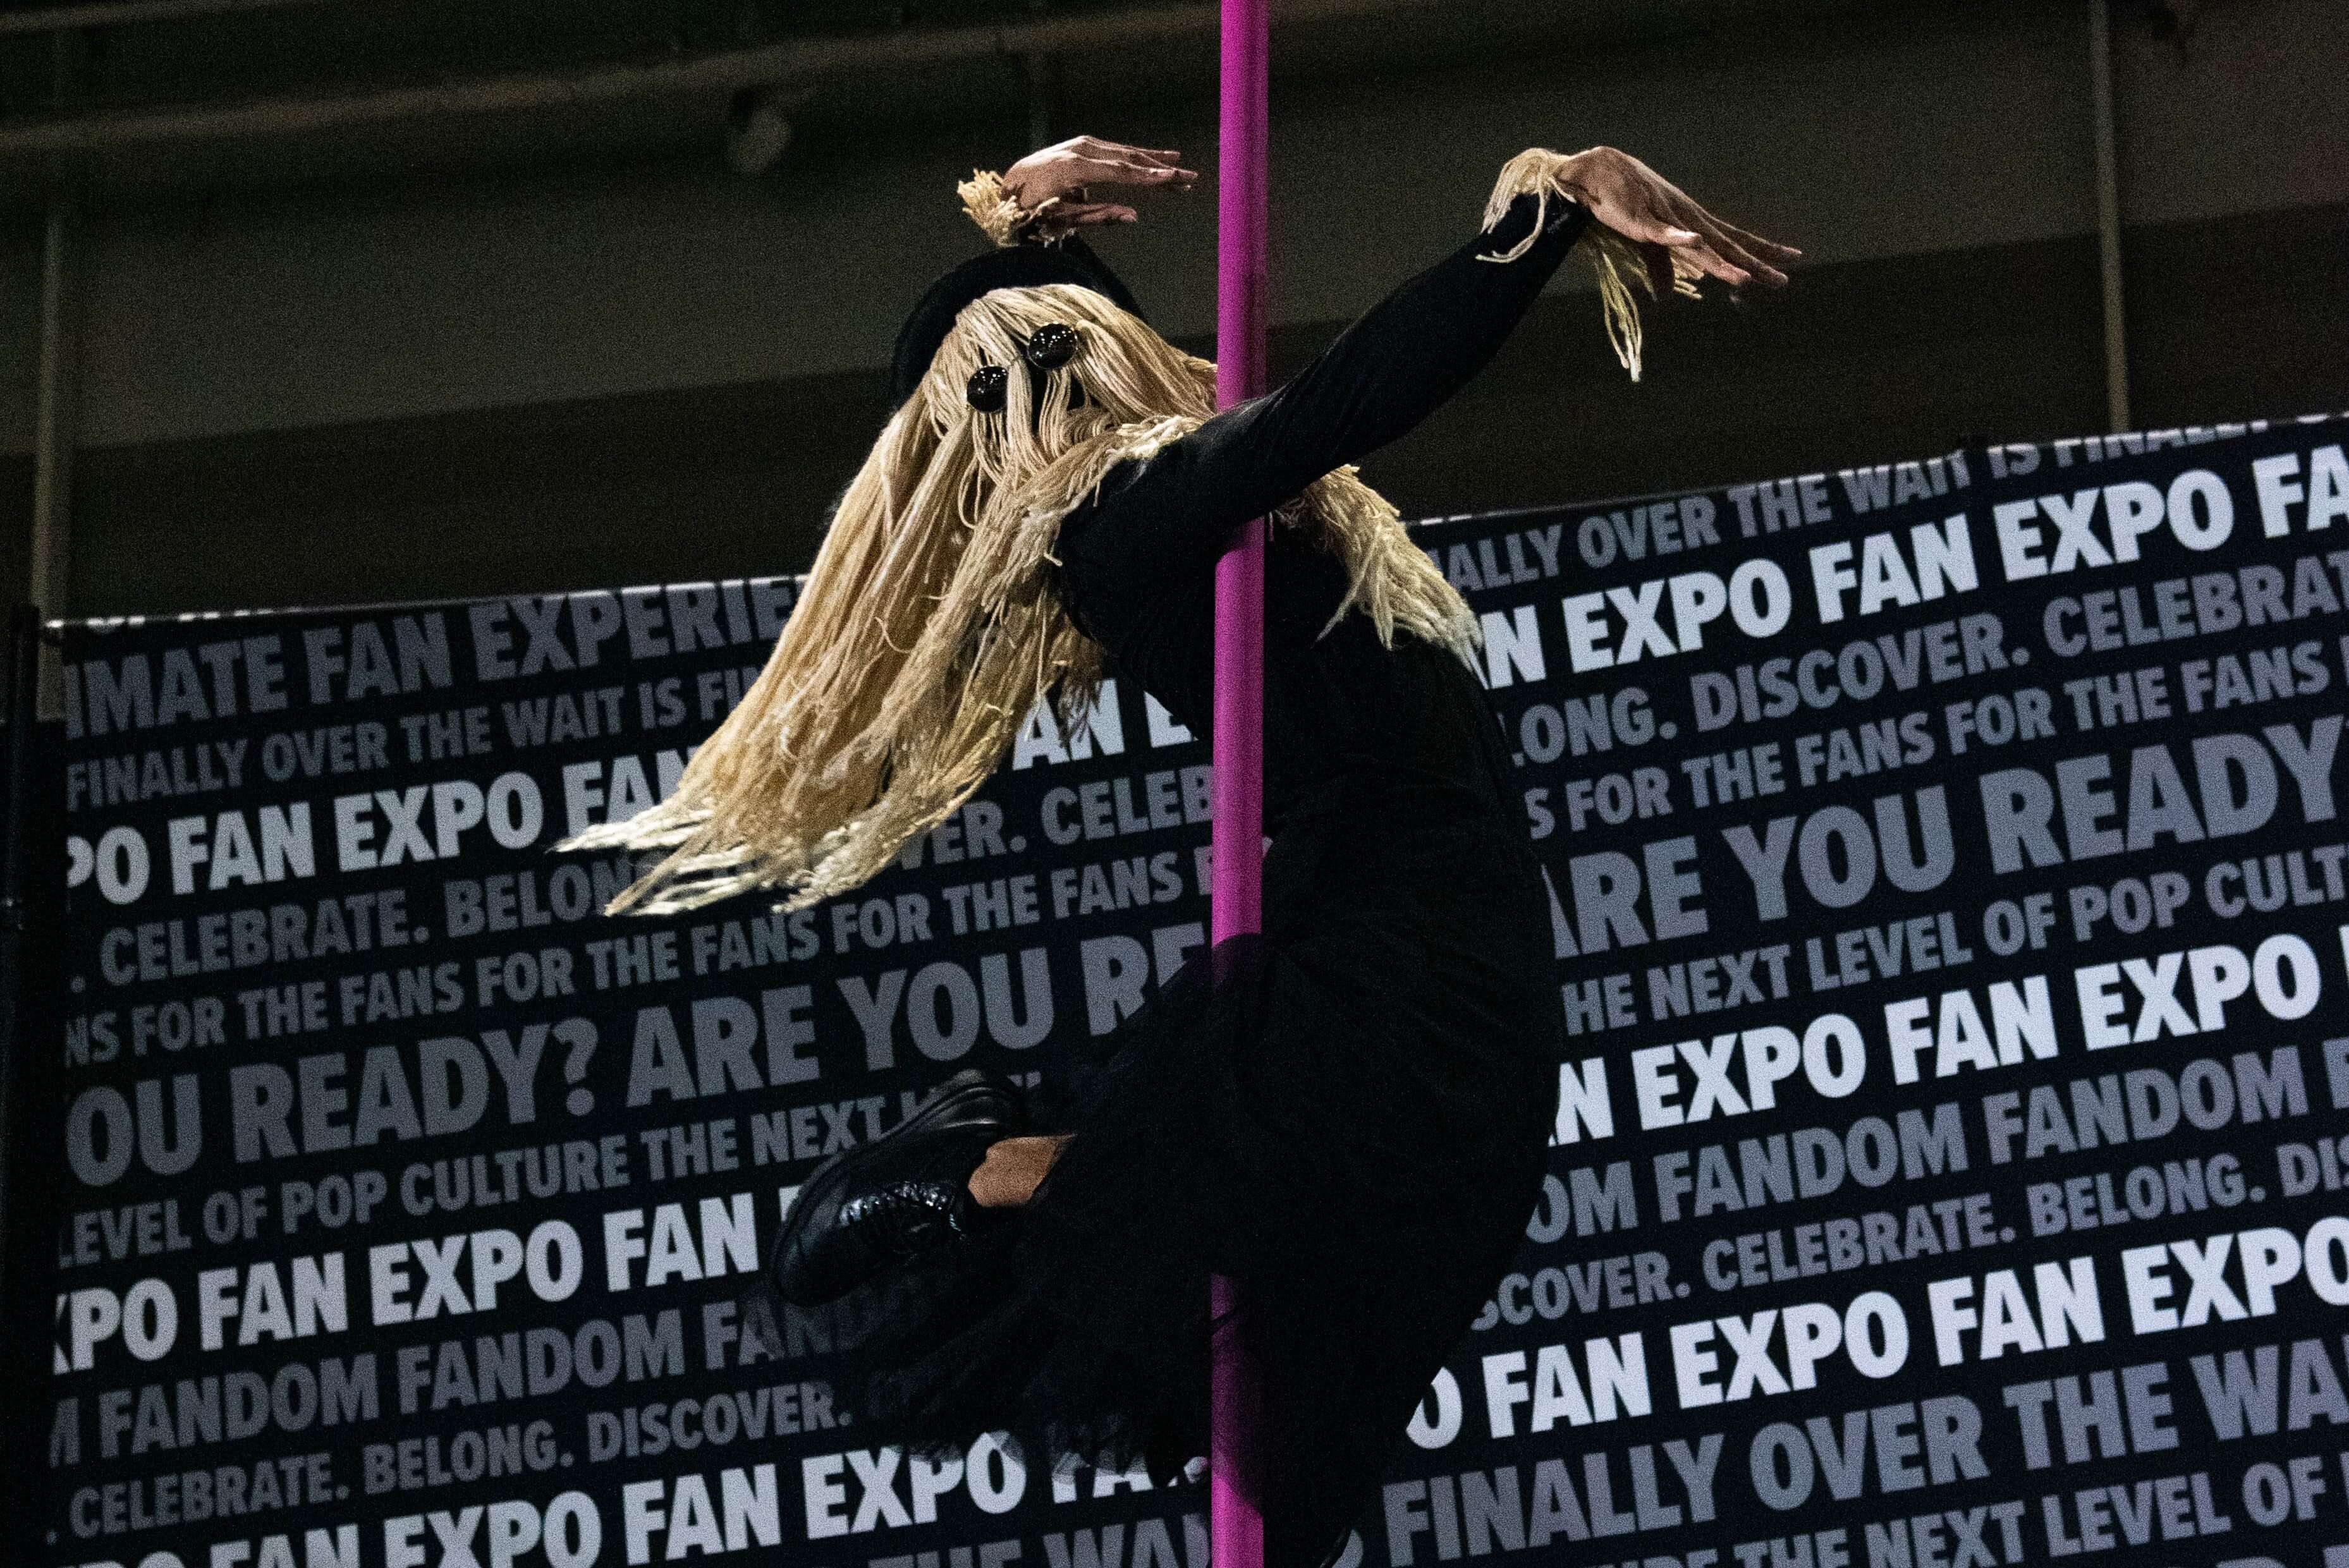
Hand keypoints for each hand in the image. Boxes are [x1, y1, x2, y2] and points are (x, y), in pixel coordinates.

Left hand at [1002, 135, 1196, 227]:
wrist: (1008, 186)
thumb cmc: (1032, 211)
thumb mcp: (1063, 220)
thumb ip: (1099, 216)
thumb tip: (1134, 216)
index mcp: (1073, 169)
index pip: (1120, 172)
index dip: (1149, 177)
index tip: (1174, 179)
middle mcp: (1079, 150)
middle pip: (1128, 159)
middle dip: (1160, 169)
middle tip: (1190, 178)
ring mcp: (1080, 144)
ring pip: (1125, 152)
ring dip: (1154, 161)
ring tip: (1180, 167)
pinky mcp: (1082, 145)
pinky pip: (1116, 150)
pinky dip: (1137, 155)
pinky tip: (1156, 158)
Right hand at [1555, 146, 1798, 289]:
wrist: (1597, 173)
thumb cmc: (1623, 203)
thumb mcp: (1646, 242)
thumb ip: (1660, 267)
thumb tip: (1666, 297)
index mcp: (1693, 223)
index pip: (1735, 240)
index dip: (1761, 251)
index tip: (1790, 259)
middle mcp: (1689, 219)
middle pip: (1727, 246)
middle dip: (1755, 263)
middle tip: (1782, 280)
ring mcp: (1669, 219)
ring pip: (1702, 245)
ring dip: (1723, 262)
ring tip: (1745, 279)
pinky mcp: (1644, 221)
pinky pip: (1664, 233)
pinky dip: (1680, 237)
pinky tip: (1697, 241)